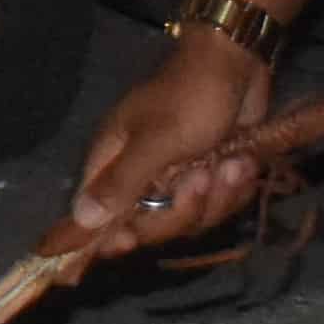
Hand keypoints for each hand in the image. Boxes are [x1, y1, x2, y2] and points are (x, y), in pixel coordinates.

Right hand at [59, 32, 275, 256]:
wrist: (238, 64)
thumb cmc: (190, 97)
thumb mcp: (156, 141)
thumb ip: (121, 182)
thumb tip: (80, 218)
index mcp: (114, 160)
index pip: (93, 212)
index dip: (95, 238)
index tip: (103, 259)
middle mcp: (141, 173)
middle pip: (151, 225)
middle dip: (183, 208)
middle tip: (200, 177)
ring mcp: (177, 176)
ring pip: (191, 218)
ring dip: (218, 195)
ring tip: (231, 164)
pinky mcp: (209, 174)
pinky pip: (218, 205)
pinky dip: (235, 187)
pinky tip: (243, 163)